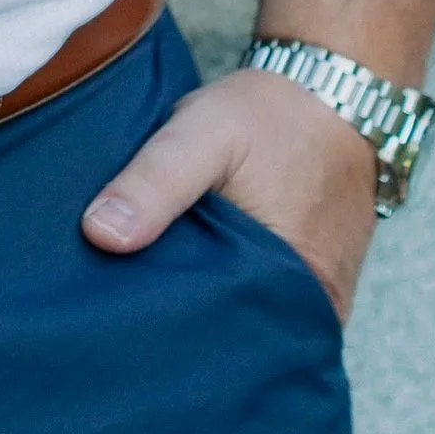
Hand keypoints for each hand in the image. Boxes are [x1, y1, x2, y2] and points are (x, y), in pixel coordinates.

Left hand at [80, 63, 376, 318]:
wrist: (334, 90)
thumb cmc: (268, 115)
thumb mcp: (201, 133)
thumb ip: (153, 182)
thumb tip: (100, 237)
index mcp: (294, 283)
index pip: (226, 343)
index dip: (175, 339)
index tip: (128, 335)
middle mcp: (316, 304)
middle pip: (242, 341)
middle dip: (192, 337)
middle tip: (133, 329)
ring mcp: (323, 297)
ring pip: (258, 325)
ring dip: (217, 317)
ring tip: (161, 311)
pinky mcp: (322, 282)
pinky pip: (275, 307)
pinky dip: (242, 299)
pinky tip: (201, 286)